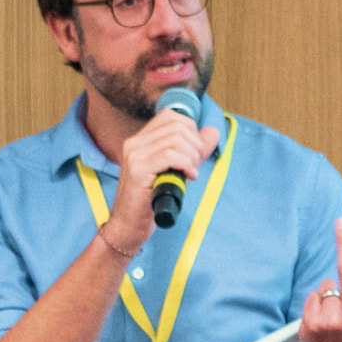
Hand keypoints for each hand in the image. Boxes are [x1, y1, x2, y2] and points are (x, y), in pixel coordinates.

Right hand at [106, 109, 220, 250]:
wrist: (129, 225)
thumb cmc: (151, 200)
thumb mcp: (176, 170)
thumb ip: (194, 150)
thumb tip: (213, 131)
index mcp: (140, 139)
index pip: (170, 116)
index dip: (190, 130)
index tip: (195, 152)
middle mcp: (134, 143)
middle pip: (177, 126)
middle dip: (195, 144)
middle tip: (195, 165)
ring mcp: (134, 155)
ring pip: (176, 139)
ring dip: (192, 156)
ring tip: (191, 173)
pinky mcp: (138, 170)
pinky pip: (170, 156)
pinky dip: (186, 164)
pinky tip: (188, 176)